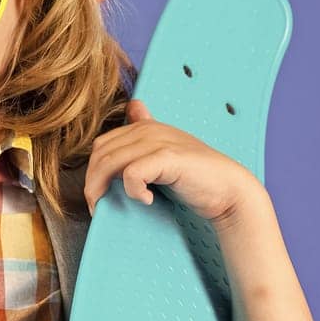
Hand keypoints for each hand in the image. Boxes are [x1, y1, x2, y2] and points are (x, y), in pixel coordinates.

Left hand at [83, 98, 262, 223]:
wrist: (228, 189)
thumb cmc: (194, 178)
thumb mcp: (163, 157)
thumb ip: (143, 144)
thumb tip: (130, 114)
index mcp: (145, 128)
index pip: (101, 144)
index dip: (92, 170)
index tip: (98, 194)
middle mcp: (149, 129)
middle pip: (100, 154)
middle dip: (92, 182)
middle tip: (98, 206)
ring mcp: (158, 141)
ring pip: (109, 163)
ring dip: (102, 189)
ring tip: (109, 206)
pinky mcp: (167, 157)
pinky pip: (131, 174)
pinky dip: (133, 191)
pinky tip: (147, 200)